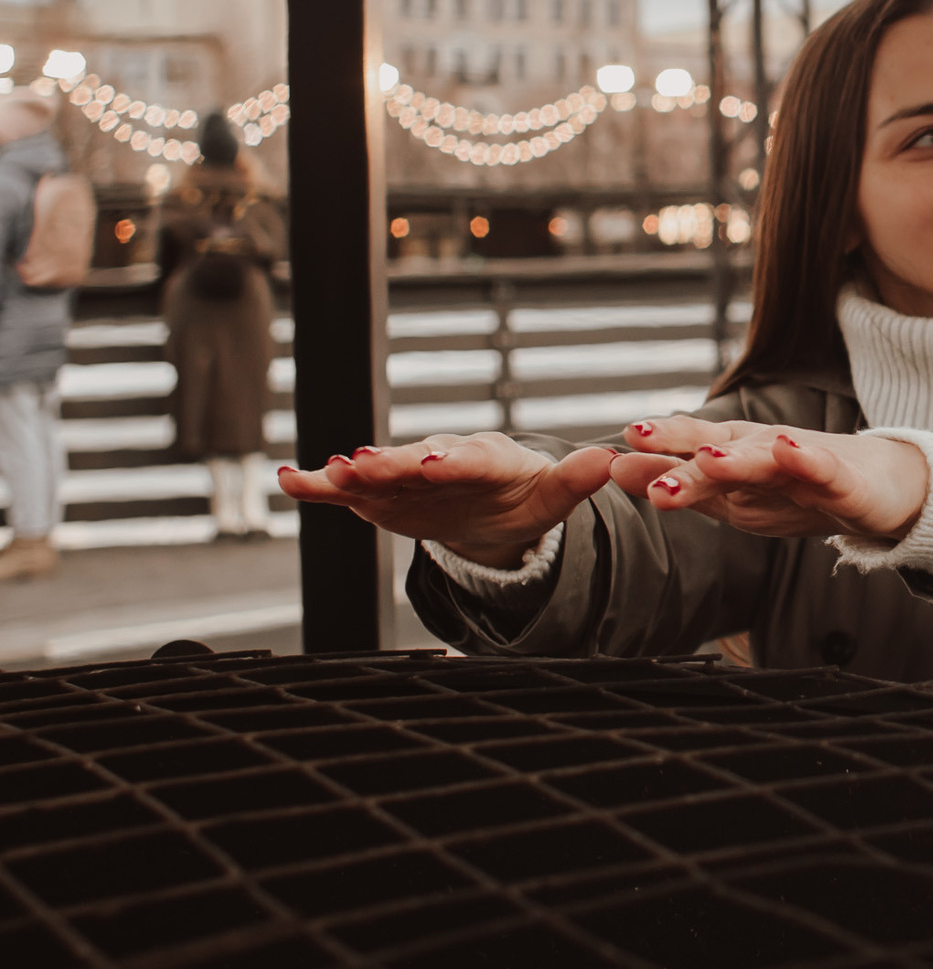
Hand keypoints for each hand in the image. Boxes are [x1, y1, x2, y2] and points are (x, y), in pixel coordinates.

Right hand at [277, 433, 615, 563]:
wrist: (495, 510)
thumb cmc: (525, 498)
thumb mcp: (553, 496)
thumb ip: (574, 480)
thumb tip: (607, 461)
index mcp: (487, 458)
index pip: (469, 458)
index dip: (451, 461)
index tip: (433, 464)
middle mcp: (441, 458)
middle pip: (415, 460)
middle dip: (392, 463)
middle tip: (363, 465)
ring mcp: (406, 475)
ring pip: (376, 472)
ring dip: (350, 474)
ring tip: (324, 475)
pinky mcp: (380, 493)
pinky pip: (348, 489)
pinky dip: (320, 485)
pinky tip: (290, 481)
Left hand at [612, 417, 929, 541]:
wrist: (885, 487)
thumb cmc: (803, 486)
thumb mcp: (737, 492)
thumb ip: (682, 480)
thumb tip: (614, 469)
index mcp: (737, 457)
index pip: (689, 450)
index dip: (655, 449)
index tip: (611, 452)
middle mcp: (765, 453)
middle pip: (718, 454)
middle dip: (678, 457)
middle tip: (636, 459)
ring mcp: (805, 466)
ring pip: (766, 463)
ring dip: (737, 460)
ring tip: (708, 461)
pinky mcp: (845, 482)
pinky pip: (824, 471)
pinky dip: (808, 460)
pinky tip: (790, 450)